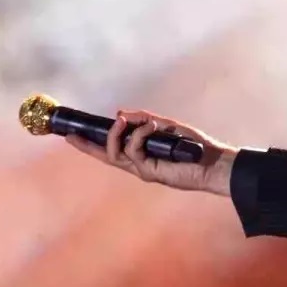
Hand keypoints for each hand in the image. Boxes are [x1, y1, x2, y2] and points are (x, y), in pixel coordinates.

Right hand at [65, 109, 238, 195]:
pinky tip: (152, 125)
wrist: (214, 162)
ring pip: (115, 154)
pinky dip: (140, 135)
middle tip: (73, 134)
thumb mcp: (168, 126)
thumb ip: (145, 120)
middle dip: (87, 145)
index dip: (91, 143)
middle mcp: (138, 163)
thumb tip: (121, 114)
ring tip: (124, 121)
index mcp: (141, 153)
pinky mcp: (151, 171)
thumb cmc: (194, 146)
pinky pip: (135, 151)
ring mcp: (143, 169)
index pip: (111, 148)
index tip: (72, 134)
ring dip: (116, 134)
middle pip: (105, 155)